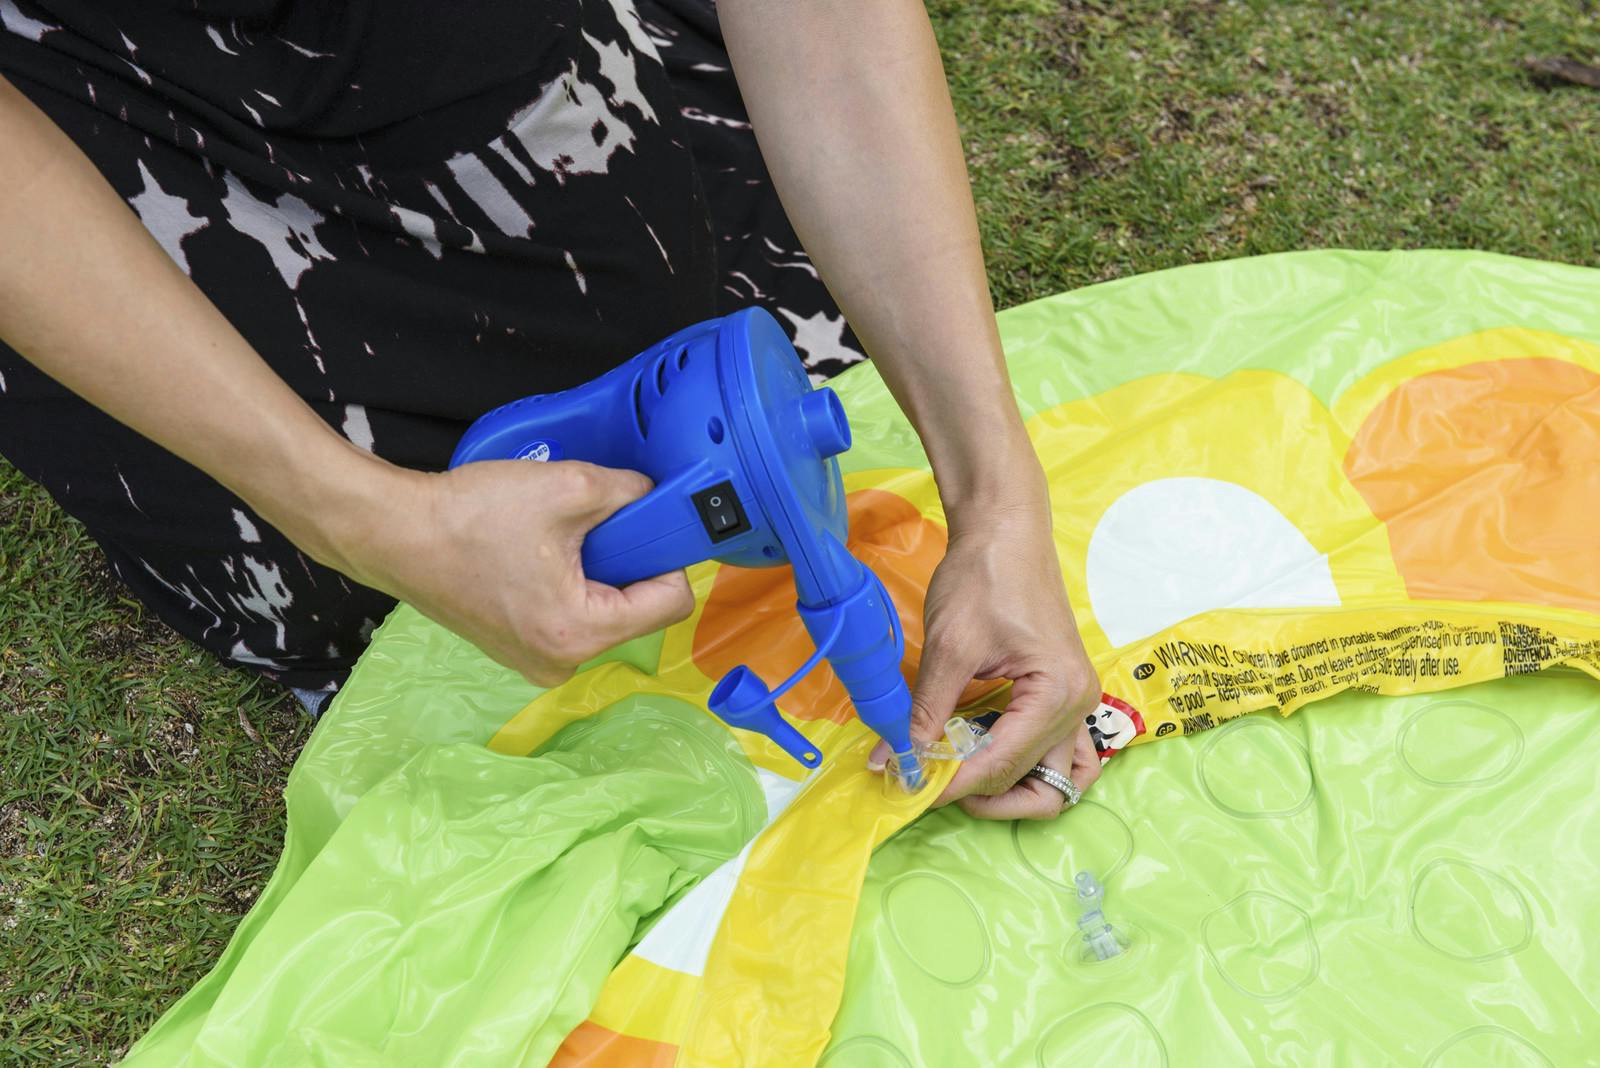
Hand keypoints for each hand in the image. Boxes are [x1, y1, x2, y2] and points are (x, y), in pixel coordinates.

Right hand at [334, 459, 693, 686]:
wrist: (393, 533)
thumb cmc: (470, 517)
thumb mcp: (567, 489)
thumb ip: (629, 493)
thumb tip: (659, 498)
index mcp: (580, 633)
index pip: (672, 603)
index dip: (666, 556)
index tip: (643, 526)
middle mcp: (562, 663)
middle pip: (637, 610)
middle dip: (623, 564)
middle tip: (586, 527)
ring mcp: (536, 662)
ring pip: (601, 612)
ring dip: (592, 573)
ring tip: (551, 539)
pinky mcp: (516, 650)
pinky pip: (568, 617)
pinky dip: (564, 585)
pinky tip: (531, 555)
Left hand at [872, 498, 1101, 818]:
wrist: (1007, 530)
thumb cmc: (983, 577)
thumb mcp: (949, 648)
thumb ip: (923, 712)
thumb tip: (891, 761)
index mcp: (1057, 693)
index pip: (1002, 763)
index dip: (951, 783)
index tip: (907, 788)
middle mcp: (1079, 705)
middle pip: (1030, 778)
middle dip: (977, 790)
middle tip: (927, 782)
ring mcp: (1078, 702)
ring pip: (1056, 778)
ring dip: (1014, 792)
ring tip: (960, 780)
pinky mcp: (1064, 694)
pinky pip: (1058, 752)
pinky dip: (1026, 767)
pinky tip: (983, 757)